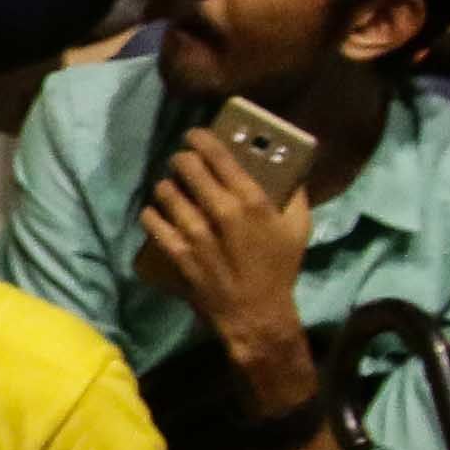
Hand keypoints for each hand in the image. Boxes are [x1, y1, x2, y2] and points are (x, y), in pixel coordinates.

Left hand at [134, 127, 317, 346]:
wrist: (257, 314)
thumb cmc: (280, 269)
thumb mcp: (297, 228)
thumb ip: (294, 195)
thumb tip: (288, 169)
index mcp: (252, 201)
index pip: (218, 155)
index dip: (202, 139)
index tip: (195, 136)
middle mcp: (222, 212)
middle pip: (187, 167)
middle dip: (182, 159)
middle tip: (183, 162)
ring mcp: (196, 233)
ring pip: (166, 191)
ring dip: (167, 186)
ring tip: (170, 188)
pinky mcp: (178, 253)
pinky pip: (153, 222)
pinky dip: (152, 214)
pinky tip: (156, 212)